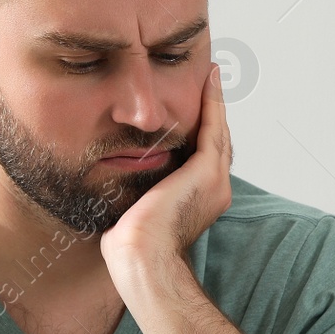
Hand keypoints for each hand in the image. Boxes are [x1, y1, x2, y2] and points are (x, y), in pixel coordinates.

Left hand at [101, 64, 232, 278]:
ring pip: (218, 131)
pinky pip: (213, 127)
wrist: (142, 258)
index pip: (204, 158)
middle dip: (213, 112)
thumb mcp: (136, 213)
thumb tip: (116, 185)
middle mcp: (216, 189)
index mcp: (200, 200)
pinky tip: (209, 80)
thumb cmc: (132, 248)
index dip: (202, 132)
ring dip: (216, 101)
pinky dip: (214, 102)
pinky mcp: (206, 170)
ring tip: (212, 75)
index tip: (196, 110)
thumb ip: (137, 195)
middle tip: (210, 82)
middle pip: (217, 141)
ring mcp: (215, 180)